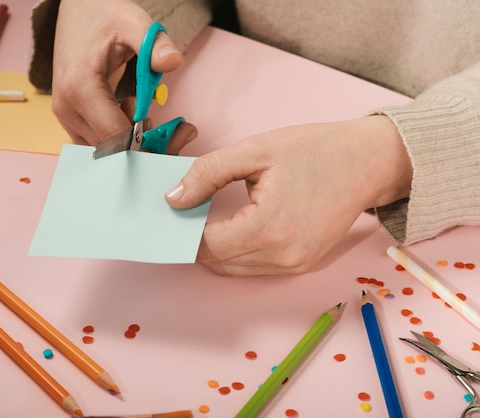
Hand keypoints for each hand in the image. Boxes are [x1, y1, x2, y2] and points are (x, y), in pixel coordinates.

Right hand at [53, 0, 196, 153]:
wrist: (77, 11)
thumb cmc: (103, 16)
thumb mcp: (133, 23)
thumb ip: (154, 44)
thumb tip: (173, 61)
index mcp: (79, 87)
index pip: (116, 135)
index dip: (148, 142)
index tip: (176, 135)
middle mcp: (67, 108)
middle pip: (112, 148)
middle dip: (147, 145)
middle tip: (178, 132)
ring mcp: (66, 116)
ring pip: (106, 149)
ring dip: (134, 143)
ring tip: (154, 117)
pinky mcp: (70, 118)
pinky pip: (98, 141)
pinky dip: (121, 137)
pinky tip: (135, 114)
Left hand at [165, 116, 411, 275]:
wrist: (368, 162)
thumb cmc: (315, 150)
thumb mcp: (255, 150)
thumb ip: (207, 174)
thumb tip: (174, 199)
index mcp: (269, 227)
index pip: (206, 245)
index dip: (182, 230)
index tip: (171, 210)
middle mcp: (282, 256)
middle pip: (216, 262)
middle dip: (194, 240)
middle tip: (184, 210)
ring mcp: (294, 264)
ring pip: (233, 269)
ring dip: (215, 248)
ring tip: (207, 216)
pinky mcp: (301, 264)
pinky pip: (254, 267)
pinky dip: (237, 251)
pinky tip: (234, 225)